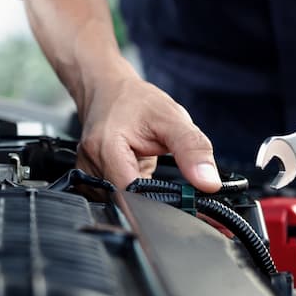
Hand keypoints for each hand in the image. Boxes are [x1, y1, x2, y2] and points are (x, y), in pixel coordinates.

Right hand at [76, 71, 221, 192]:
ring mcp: (86, 173)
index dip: (158, 205)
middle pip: (124, 203)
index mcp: (106, 147)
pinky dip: (131, 194)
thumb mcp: (172, 118)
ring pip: (118, 204)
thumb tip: (209, 183)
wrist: (108, 90)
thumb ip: (192, 150)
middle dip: (153, 202)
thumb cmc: (136, 101)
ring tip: (152, 174)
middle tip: (173, 188)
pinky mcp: (89, 179)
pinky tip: (139, 177)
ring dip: (141, 198)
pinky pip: (113, 198)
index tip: (182, 203)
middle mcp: (90, 163)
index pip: (130, 195)